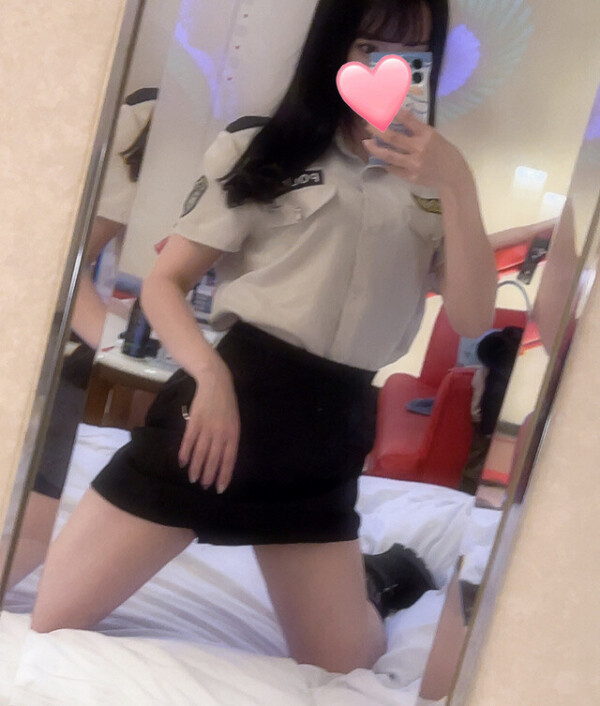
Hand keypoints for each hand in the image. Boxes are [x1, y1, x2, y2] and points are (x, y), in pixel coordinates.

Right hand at [178, 358, 239, 493]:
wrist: (216, 382)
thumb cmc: (226, 404)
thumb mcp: (234, 422)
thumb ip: (229, 440)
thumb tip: (224, 460)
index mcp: (233, 433)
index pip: (230, 459)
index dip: (224, 474)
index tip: (220, 488)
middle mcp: (221, 432)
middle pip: (214, 458)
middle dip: (209, 474)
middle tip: (204, 486)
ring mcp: (207, 427)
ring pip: (201, 452)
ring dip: (196, 467)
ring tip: (193, 479)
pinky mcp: (195, 421)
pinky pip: (189, 441)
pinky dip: (185, 453)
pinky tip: (182, 463)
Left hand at [363, 109, 464, 188]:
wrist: (453, 175)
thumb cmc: (443, 152)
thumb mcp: (433, 136)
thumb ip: (416, 130)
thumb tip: (396, 119)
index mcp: (427, 134)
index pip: (407, 119)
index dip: (392, 112)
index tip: (381, 108)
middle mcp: (419, 148)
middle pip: (392, 138)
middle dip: (377, 130)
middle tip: (367, 125)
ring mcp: (414, 164)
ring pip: (389, 155)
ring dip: (375, 148)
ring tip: (366, 143)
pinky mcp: (410, 177)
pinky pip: (393, 168)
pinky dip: (386, 163)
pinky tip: (381, 159)